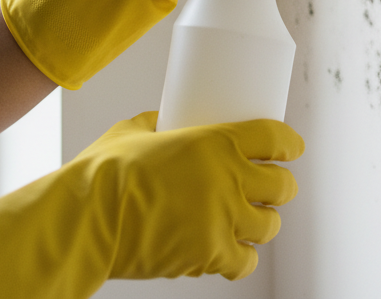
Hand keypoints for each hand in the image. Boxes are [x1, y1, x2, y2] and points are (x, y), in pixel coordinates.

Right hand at [0, 113, 303, 296]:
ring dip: (265, 221)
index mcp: (217, 141)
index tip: (293, 148)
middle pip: (282, 185)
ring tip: (254, 219)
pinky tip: (233, 251)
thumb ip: (160, 122)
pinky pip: (245, 262)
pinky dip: (242, 258)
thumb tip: (166, 118)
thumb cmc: (106, 171)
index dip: (290, 144)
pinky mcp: (209, 255)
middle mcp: (229, 178)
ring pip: (269, 224)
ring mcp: (222, 219)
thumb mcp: (137, 129)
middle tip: (272, 186)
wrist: (88, 219)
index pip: (276, 138)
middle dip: (281, 185)